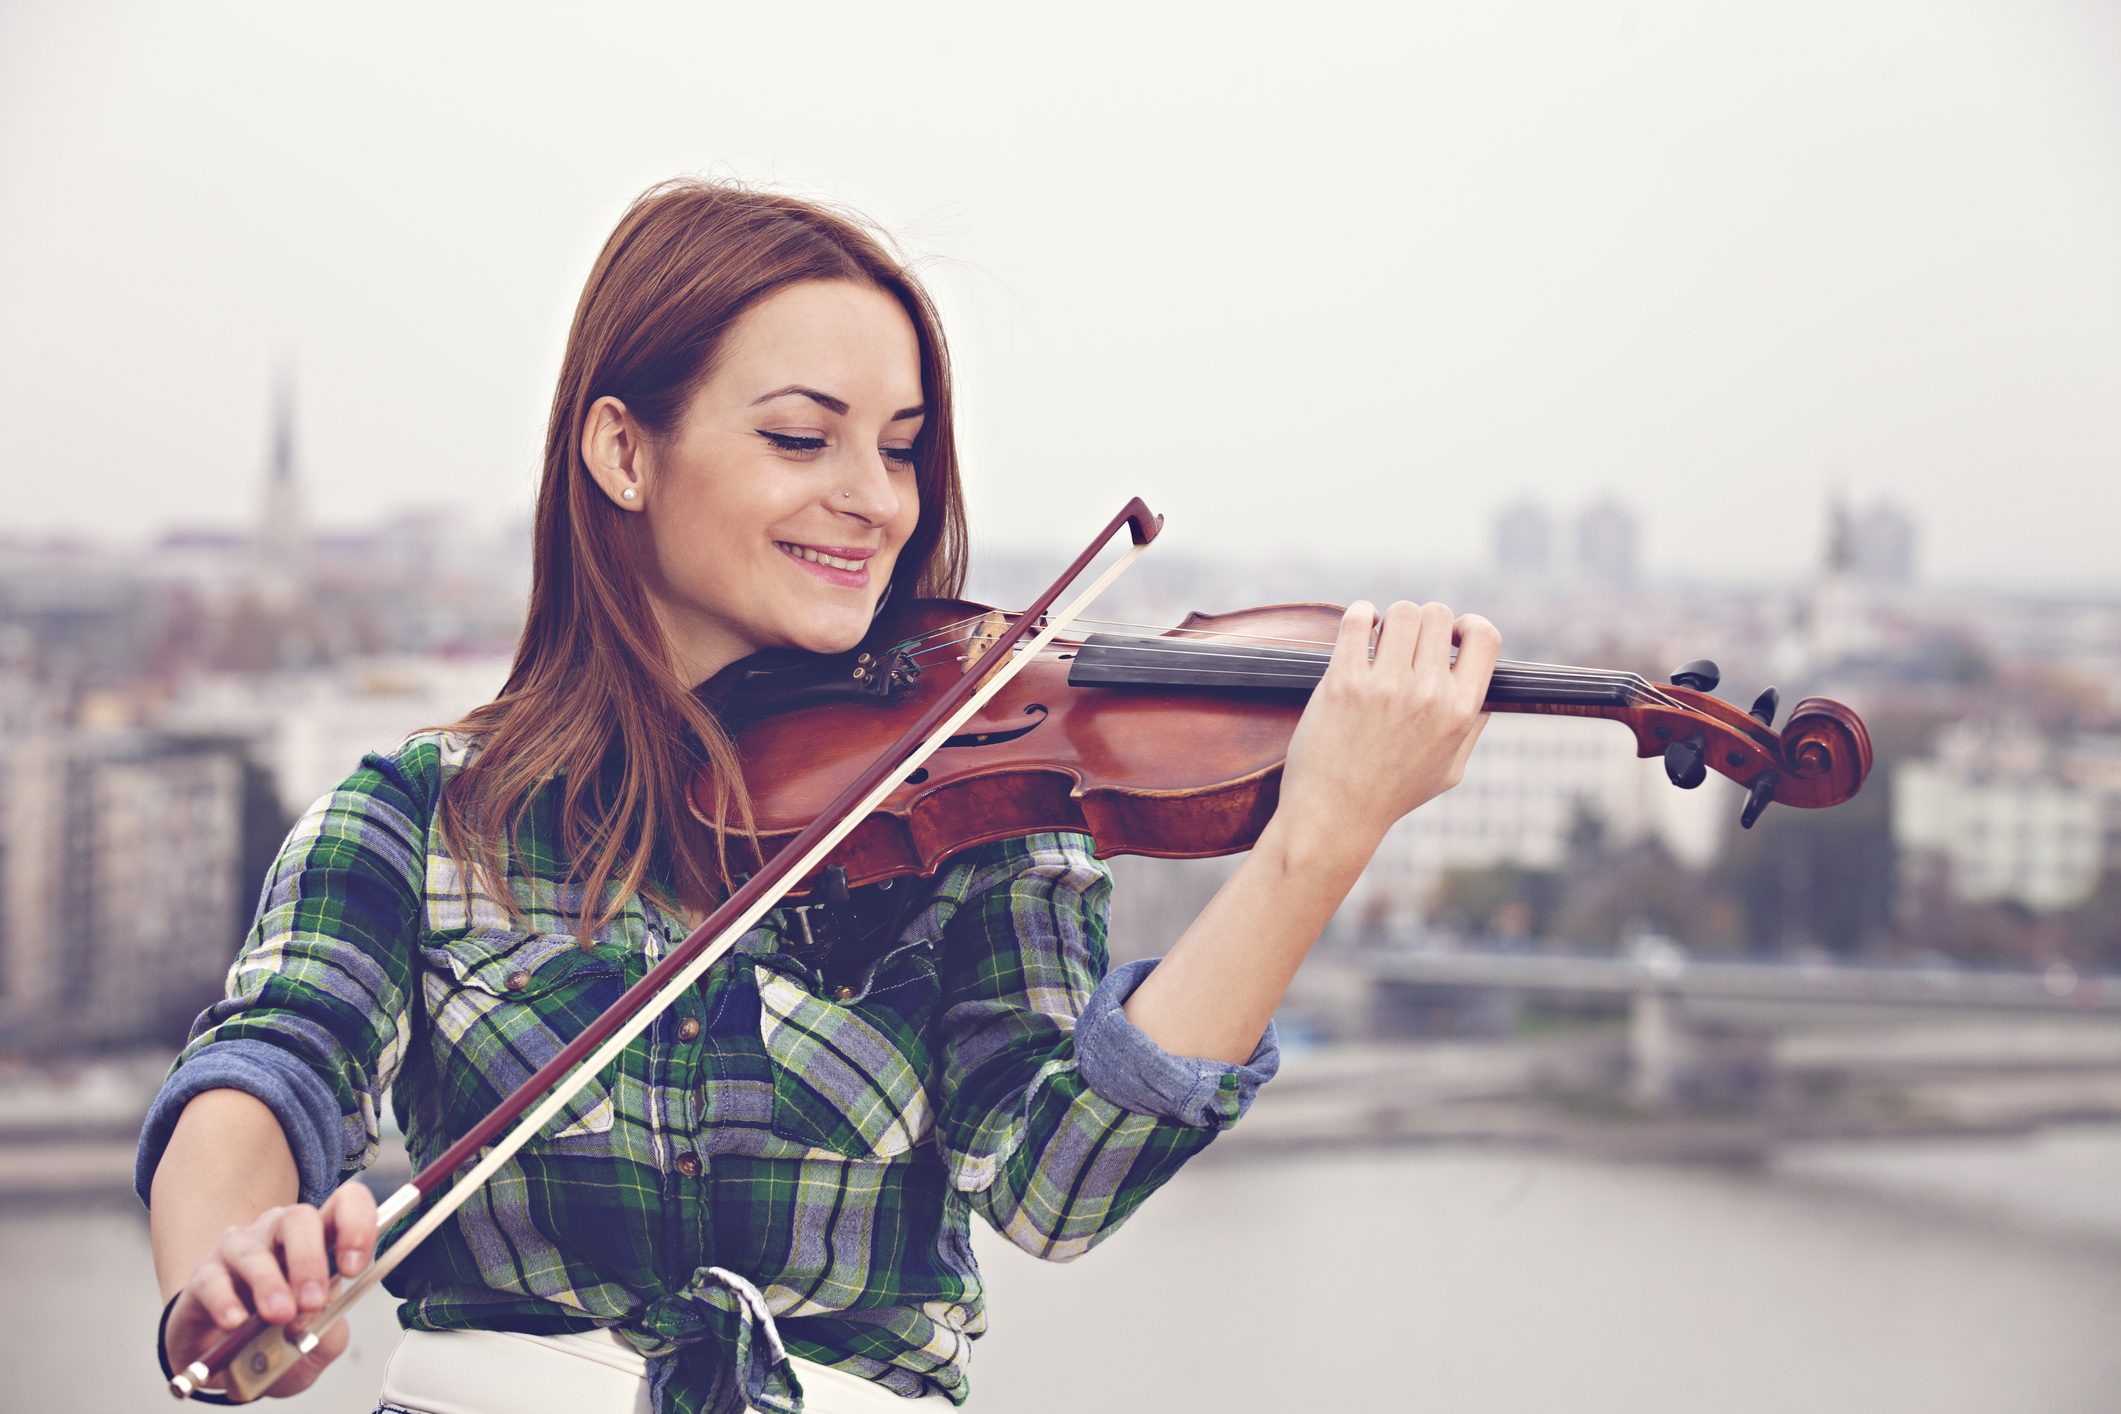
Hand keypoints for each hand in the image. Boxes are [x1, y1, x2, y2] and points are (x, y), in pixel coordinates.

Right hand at [162, 1179, 377, 1398]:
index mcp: (320, 1239)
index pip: (345, 1203)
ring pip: (254, 1248)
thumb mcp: (319, 1343)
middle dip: (309, 1260)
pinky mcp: (203, 1277)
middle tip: (312, 1301)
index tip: (354, 1268)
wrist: (229, 1367)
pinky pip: (212, 1280)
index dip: (356, 1225)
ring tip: (279, 1316)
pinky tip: (235, 1322)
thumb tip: (315, 1322)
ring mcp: (239, 1250)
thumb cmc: (280, 1340)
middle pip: (298, 1218)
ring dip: (270, 1282)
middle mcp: (278, 1234)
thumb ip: (328, 1333)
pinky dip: (225, 1301)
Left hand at [1273, 600, 1498, 866]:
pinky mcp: (1343, 682)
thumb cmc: (1392, 794)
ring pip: (1401, 612)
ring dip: (1391, 619)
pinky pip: (1357, 620)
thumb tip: (1483, 688)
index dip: (1469, 626)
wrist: (1335, 815)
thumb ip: (1472, 726)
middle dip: (1423, 623)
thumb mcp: (1450, 769)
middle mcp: (1427, 695)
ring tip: (1381, 638)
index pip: (1485, 637)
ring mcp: (1385, 687)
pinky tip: (1360, 628)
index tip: (1450, 637)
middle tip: (1406, 643)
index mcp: (1460, 712)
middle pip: (1437, 614)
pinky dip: (1360, 615)